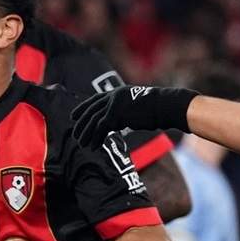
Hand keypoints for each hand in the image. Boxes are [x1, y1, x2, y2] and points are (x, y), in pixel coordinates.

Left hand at [72, 85, 195, 143]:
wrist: (166, 106)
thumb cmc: (156, 109)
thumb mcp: (136, 105)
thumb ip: (122, 112)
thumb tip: (114, 123)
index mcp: (117, 93)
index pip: (94, 100)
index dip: (83, 108)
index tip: (73, 116)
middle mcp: (113, 97)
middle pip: (91, 111)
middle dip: (81, 124)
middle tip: (75, 134)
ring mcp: (114, 105)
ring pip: (94, 120)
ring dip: (87, 134)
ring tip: (82, 144)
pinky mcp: (117, 115)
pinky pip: (101, 128)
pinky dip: (96, 139)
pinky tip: (93, 147)